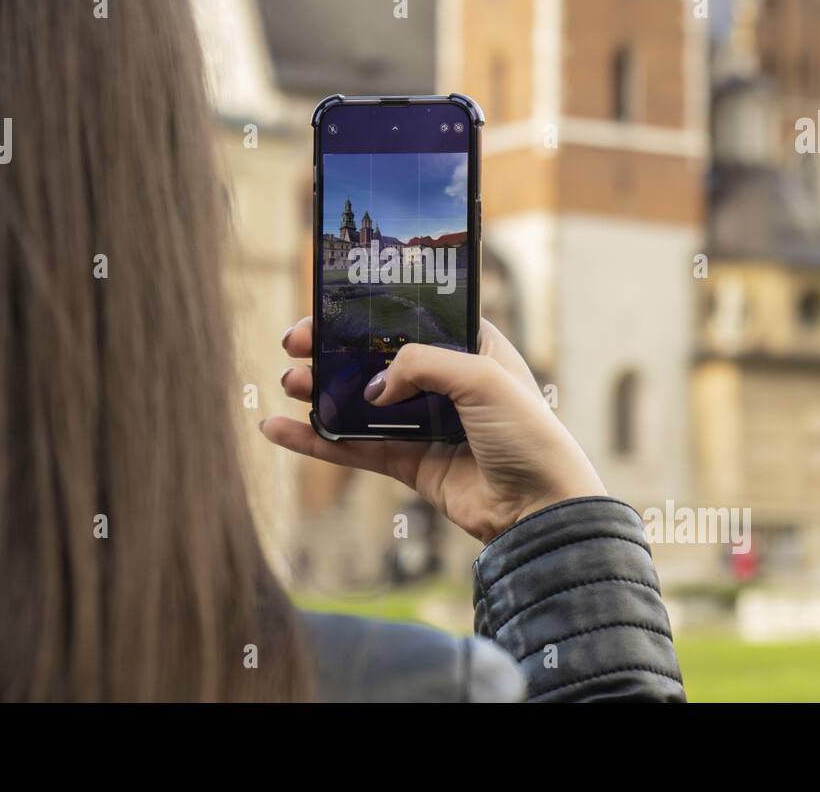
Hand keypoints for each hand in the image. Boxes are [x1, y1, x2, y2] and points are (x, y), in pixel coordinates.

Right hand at [260, 317, 607, 543]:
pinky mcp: (409, 462)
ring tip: (288, 382)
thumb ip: (421, 364)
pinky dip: (316, 440)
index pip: (410, 319)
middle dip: (331, 349)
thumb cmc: (528, 435)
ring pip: (358, 402)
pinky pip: (354, 447)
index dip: (368, 312)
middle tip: (295, 344)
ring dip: (320, 391)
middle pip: (376, 358)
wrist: (540, 509)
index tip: (326, 309)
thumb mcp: (482, 378)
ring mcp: (425, 423)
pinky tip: (279, 429)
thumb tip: (373, 387)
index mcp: (471, 348)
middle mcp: (445, 382)